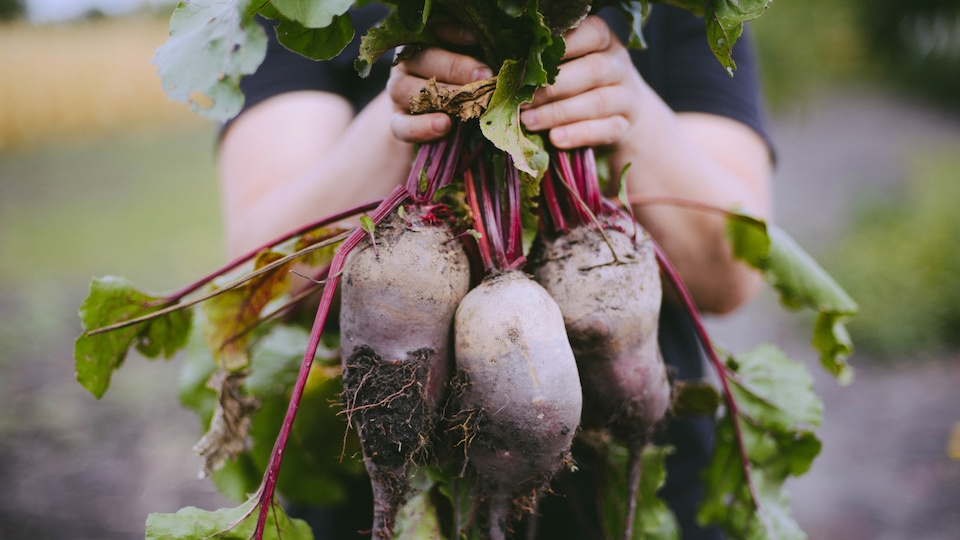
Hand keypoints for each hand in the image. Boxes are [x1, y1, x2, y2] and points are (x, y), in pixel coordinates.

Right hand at [387, 26, 492, 142]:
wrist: (441, 122)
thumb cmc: (466, 87)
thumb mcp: (475, 69)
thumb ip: (482, 62)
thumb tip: (502, 62)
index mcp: (427, 41)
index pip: (436, 30)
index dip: (455, 33)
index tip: (477, 38)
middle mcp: (408, 62)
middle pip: (425, 59)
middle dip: (457, 68)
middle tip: (485, 76)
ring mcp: (398, 91)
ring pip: (407, 89)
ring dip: (440, 97)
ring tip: (464, 106)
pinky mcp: (396, 121)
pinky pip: (401, 125)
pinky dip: (421, 127)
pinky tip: (444, 125)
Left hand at [520, 16, 646, 148]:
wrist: (617, 112)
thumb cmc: (578, 82)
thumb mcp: (565, 65)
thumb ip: (541, 64)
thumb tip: (499, 71)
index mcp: (602, 40)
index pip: (591, 34)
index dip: (563, 46)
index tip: (529, 60)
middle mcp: (618, 64)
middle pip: (592, 71)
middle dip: (552, 88)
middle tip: (521, 101)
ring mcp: (626, 95)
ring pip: (597, 102)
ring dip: (559, 113)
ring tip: (529, 122)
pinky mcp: (624, 124)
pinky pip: (605, 129)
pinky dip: (578, 135)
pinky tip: (555, 139)